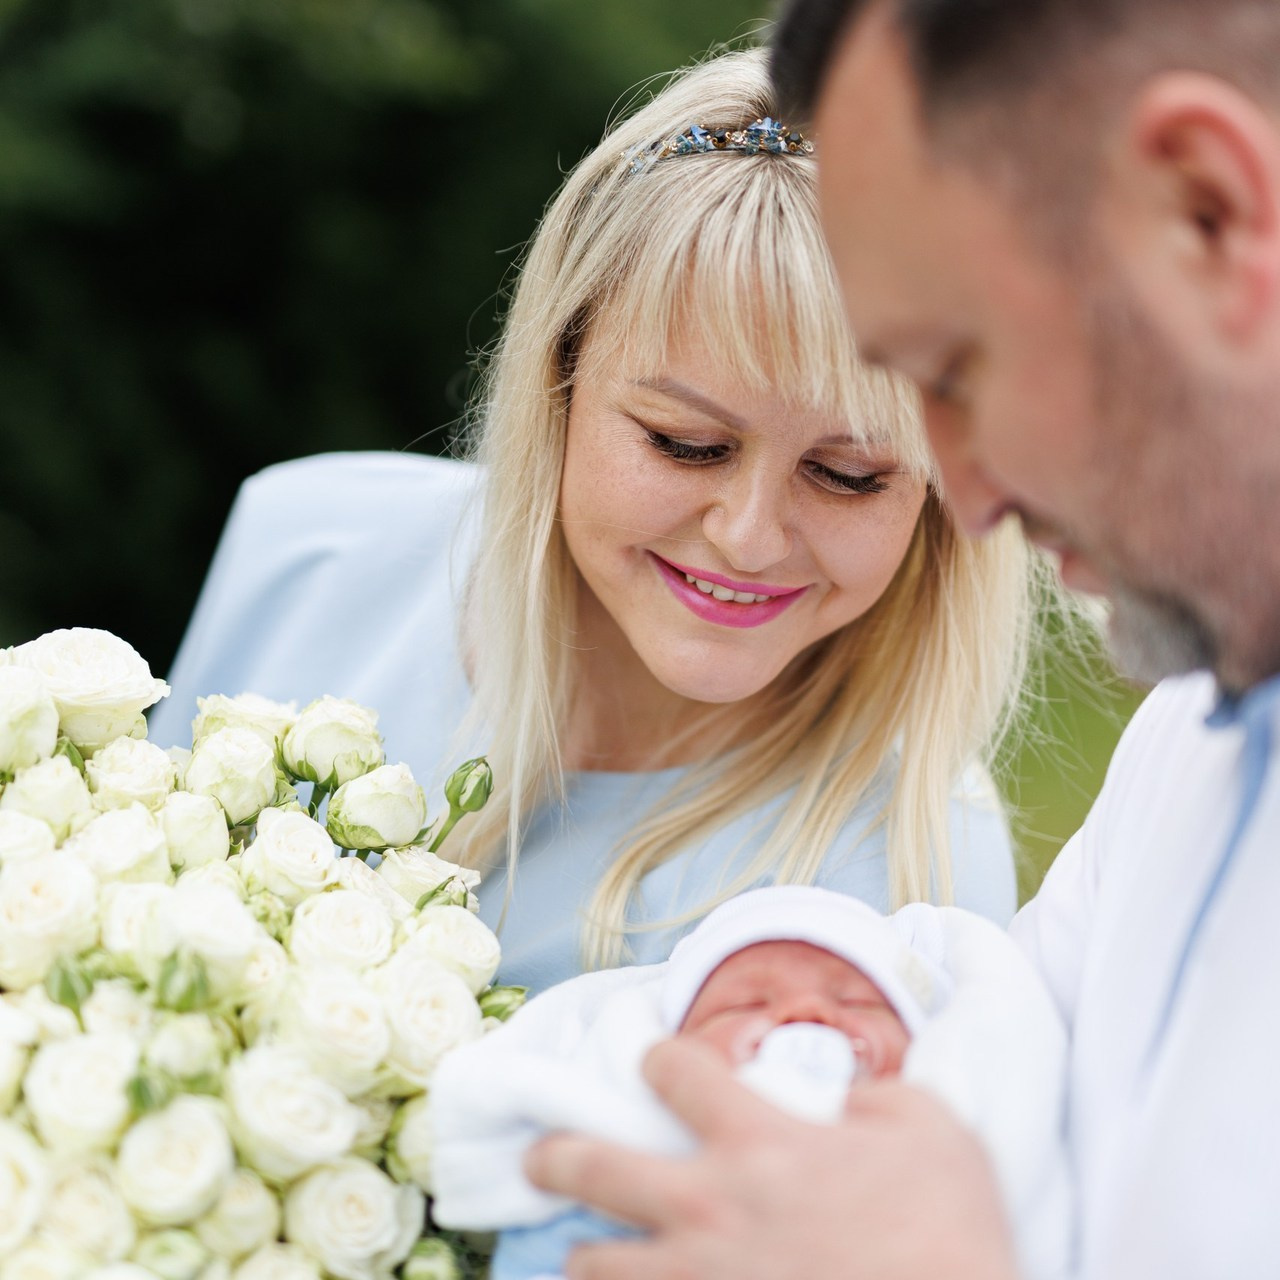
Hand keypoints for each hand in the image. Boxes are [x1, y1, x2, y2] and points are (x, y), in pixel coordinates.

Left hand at [525, 1036, 1019, 1279]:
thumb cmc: (949, 1232)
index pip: (676, 1069)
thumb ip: (879, 1099)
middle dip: (555, 1155)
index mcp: (758, 1139)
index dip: (660, 1058)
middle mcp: (708, 1205)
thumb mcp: (934, 1129)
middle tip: (542, 1158)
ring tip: (584, 1256)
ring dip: (586, 1258)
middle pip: (593, 1165)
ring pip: (595, 1267)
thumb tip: (850, 1105)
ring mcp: (700, 1279)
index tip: (658, 1062)